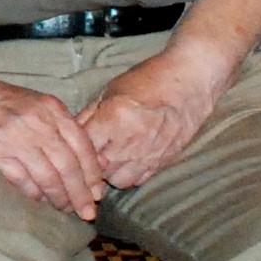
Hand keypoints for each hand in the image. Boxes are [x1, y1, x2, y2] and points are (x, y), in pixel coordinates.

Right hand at [0, 74, 105, 217]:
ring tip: (64, 210)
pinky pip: (20, 178)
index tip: (97, 193)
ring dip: (58, 197)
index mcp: (52, 109)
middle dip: (80, 193)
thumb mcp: (36, 105)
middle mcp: (37, 121)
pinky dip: (33, 193)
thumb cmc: (0, 102)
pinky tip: (39, 201)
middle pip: (67, 164)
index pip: (82, 145)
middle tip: (87, 212)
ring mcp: (15, 135)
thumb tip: (83, 162)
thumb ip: (58, 127)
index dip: (92, 173)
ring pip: (47, 175)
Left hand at [78, 41, 227, 188]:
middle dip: (89, 164)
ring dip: (109, 173)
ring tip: (109, 158)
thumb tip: (69, 132)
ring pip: (117, 181)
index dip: (73, 149)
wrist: (190, 82)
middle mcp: (130, 142)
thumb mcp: (111, 90)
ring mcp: (148, 155)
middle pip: (97, 169)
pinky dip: (128, 174)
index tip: (71, 147)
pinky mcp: (162, 162)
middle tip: (89, 153)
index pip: (82, 147)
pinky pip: (138, 180)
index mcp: (114, 119)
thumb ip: (89, 114)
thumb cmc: (149, 79)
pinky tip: (127, 161)